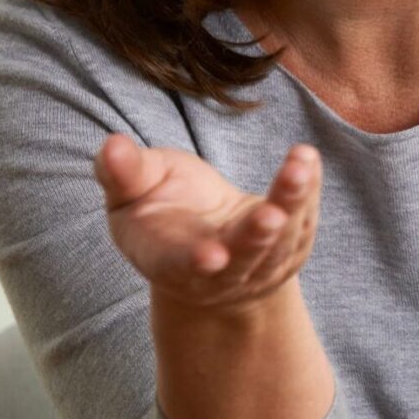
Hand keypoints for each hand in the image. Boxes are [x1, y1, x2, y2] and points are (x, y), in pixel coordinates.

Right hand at [92, 134, 321, 310]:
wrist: (207, 243)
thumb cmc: (161, 211)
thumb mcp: (133, 192)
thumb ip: (122, 173)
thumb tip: (111, 146)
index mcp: (168, 260)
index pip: (180, 266)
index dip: (193, 262)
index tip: (212, 257)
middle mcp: (219, 272)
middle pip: (242, 256)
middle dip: (256, 237)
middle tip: (271, 217)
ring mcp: (259, 264)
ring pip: (280, 238)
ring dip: (291, 203)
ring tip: (298, 168)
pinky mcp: (291, 246)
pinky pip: (303, 218)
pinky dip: (307, 189)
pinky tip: (306, 158)